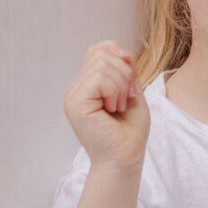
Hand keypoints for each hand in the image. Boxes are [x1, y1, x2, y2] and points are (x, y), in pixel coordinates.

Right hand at [63, 41, 150, 170]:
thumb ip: (126, 70)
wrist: (125, 159)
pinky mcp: (76, 103)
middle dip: (124, 73)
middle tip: (126, 99)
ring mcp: (74, 95)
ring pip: (102, 64)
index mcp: (89, 85)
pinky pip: (99, 78)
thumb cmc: (130, 132)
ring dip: (121, 85)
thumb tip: (120, 49)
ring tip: (119, 107)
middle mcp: (77, 88)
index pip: (100, 50)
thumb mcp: (133, 92)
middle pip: (102, 53)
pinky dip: (115, 91)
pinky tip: (113, 109)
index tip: (133, 81)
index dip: (121, 57)